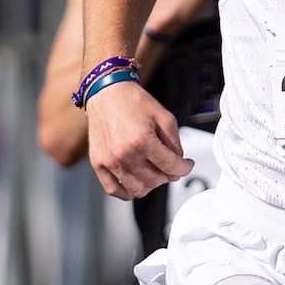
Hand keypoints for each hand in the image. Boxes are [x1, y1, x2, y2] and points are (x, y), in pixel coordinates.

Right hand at [86, 79, 190, 199]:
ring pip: (137, 189)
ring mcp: (109, 161)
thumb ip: (174, 142)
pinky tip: (136, 182)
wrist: (107, 92)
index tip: (187, 165)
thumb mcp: (164, 116)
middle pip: (156, 180)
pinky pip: (114, 190)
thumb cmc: (133, 102)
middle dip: (168, 174)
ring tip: (153, 172)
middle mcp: (124, 154)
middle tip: (169, 165)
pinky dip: (127, 191)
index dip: (184, 168)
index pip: (171, 167)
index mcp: (142, 141)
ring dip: (150, 184)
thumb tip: (178, 163)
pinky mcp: (98, 163)